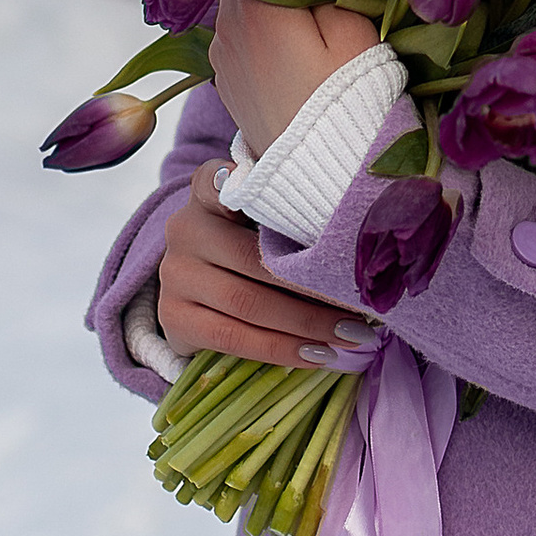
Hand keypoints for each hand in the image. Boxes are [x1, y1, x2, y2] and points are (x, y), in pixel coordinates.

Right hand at [157, 163, 365, 367]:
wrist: (199, 294)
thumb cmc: (248, 247)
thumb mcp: (261, 217)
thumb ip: (287, 207)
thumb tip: (354, 235)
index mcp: (206, 193)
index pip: (222, 180)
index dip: (248, 185)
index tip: (288, 197)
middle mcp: (183, 229)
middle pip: (255, 259)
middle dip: (314, 287)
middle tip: (363, 305)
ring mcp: (173, 275)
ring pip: (247, 303)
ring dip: (306, 324)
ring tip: (351, 335)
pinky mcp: (173, 318)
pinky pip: (232, 337)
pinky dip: (280, 349)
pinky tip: (316, 355)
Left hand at [206, 0, 379, 155]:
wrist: (320, 166)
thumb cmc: (345, 93)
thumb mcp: (351, 25)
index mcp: (255, 1)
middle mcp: (226, 24)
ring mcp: (221, 55)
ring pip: (238, 6)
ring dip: (265, 1)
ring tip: (305, 16)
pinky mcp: (225, 81)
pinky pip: (238, 38)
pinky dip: (258, 33)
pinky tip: (290, 49)